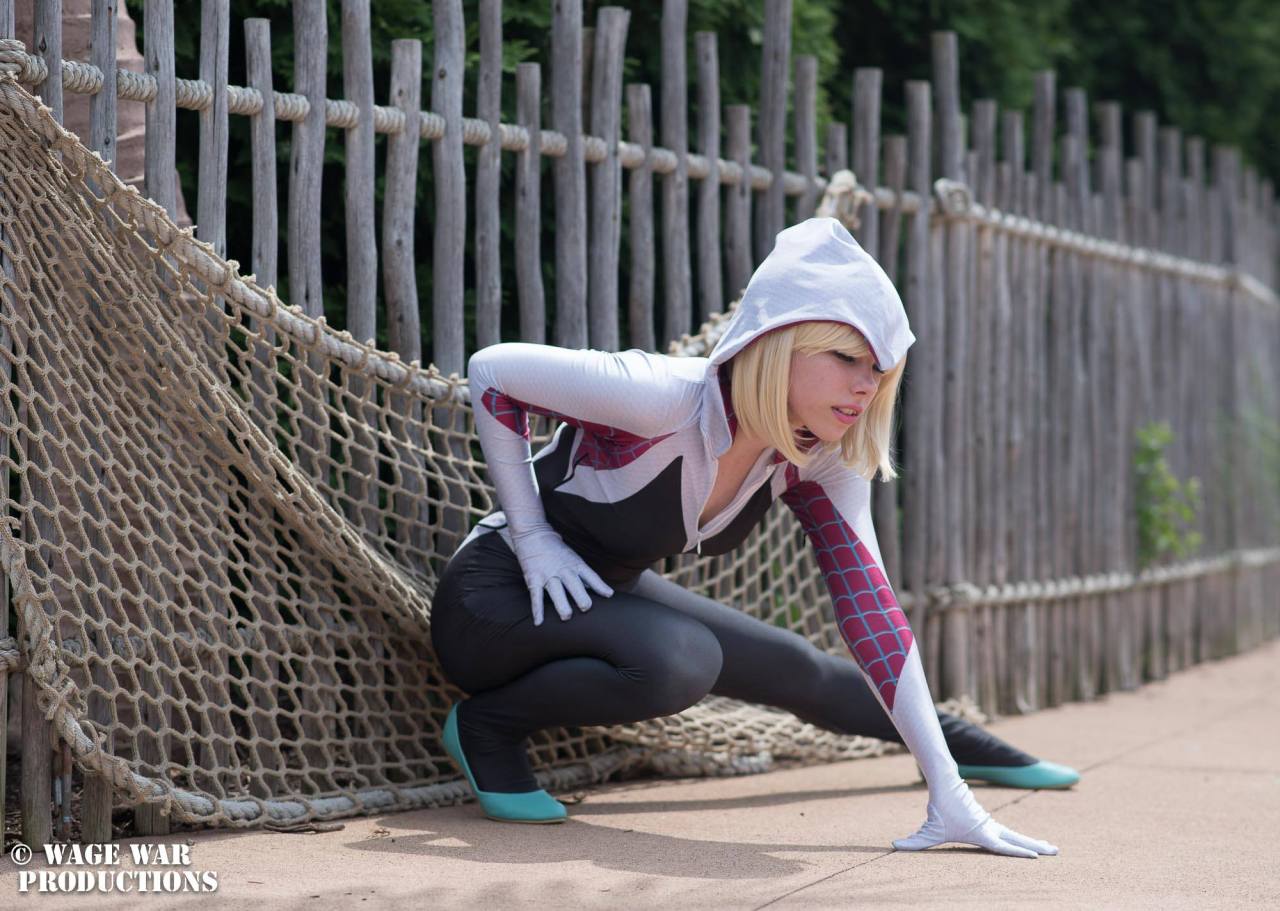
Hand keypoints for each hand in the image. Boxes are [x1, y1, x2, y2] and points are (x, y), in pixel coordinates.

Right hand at [508, 527, 613, 624]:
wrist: (533, 534)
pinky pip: (536, 596)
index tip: (609, 595)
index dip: (600, 585)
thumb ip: (584, 576)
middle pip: (574, 584)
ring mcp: (548, 574)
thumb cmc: (556, 550)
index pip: (590, 575)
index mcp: (575, 564)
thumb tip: (599, 590)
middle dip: (580, 596)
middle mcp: (563, 569)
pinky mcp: (533, 578)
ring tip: (566, 616)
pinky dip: (537, 610)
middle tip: (586, 608)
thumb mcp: (573, 558)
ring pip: (556, 590)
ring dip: (561, 604)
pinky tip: (539, 622)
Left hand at [893, 777, 1058, 857]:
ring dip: (1033, 841)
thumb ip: (913, 841)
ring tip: (1051, 848)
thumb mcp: (927, 829)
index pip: (1004, 847)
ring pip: (1016, 834)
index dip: (1019, 852)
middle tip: (1056, 851)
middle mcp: (990, 828)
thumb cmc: (938, 807)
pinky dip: (1022, 837)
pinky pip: (1008, 830)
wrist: (945, 781)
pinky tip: (1028, 842)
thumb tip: (894, 846)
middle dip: (1037, 846)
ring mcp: (990, 823)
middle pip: (1018, 839)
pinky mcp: (987, 819)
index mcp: (982, 833)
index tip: (1037, 857)